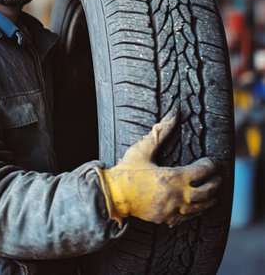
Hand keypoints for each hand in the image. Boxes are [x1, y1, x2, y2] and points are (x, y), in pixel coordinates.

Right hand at [97, 115, 221, 226]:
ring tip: (214, 193)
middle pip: (207, 191)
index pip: (201, 171)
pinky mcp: (166, 219)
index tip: (213, 161)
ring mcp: (172, 210)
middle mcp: (176, 195)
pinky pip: (187, 217)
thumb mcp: (143, 149)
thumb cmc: (127, 171)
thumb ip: (160, 131)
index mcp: (172, 177)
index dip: (211, 165)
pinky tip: (196, 206)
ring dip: (210, 199)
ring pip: (200, 207)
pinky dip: (196, 211)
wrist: (114, 194)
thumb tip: (174, 113)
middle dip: (216, 183)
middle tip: (219, 177)